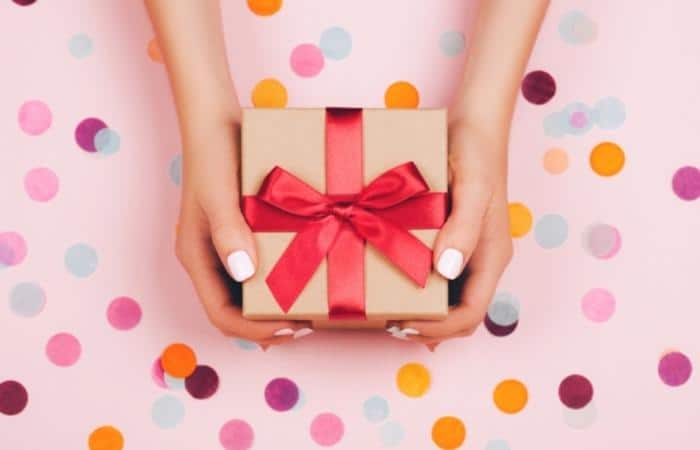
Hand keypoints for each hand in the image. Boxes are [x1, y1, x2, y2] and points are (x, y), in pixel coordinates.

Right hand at [175, 119, 311, 344]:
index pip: (221, 314)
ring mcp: (228, 246)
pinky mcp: (245, 231)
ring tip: (311, 306)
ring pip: (250, 291)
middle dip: (269, 323)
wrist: (217, 119)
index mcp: (197, 257)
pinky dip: (282, 276)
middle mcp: (212, 258)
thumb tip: (246, 274)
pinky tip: (308, 273)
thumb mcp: (218, 194)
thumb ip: (229, 232)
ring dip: (277, 303)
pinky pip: (263, 264)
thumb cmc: (214, 154)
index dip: (254, 330)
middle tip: (308, 324)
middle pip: (236, 309)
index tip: (291, 329)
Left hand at [392, 120, 512, 344]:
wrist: (473, 122)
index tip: (402, 326)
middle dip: (426, 326)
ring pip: (445, 297)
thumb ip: (463, 227)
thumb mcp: (473, 186)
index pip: (471, 314)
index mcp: (491, 255)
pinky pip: (432, 273)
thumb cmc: (475, 151)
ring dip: (418, 309)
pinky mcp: (447, 237)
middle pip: (458, 313)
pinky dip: (412, 285)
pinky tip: (387, 283)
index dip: (438, 329)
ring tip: (383, 308)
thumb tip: (446, 270)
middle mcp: (479, 259)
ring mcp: (463, 250)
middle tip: (386, 322)